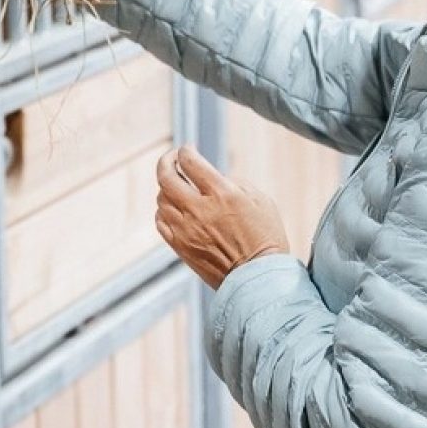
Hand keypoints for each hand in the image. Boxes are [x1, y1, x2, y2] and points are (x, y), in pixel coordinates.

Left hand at [154, 146, 286, 288]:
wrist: (257, 278)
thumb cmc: (266, 237)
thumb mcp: (260, 200)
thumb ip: (234, 183)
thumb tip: (213, 176)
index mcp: (222, 194)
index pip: (190, 161)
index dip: (186, 150)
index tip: (189, 149)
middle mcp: (199, 210)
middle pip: (166, 176)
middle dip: (166, 161)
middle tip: (172, 158)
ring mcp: (186, 229)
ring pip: (161, 198)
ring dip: (167, 186)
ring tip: (178, 186)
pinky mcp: (180, 246)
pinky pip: (161, 220)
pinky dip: (164, 209)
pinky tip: (174, 208)